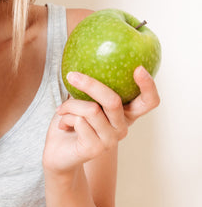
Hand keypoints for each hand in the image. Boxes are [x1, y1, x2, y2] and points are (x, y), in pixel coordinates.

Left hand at [43, 66, 159, 173]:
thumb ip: (89, 86)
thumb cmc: (71, 121)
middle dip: (91, 85)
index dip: (148, 86)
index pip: (149, 101)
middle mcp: (122, 127)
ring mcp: (111, 140)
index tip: (139, 68)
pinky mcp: (96, 149)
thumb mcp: (82, 99)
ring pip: (91, 109)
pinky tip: (62, 125)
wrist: (58, 151)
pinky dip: (65, 118)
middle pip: (113, 101)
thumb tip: (85, 55)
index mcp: (124, 113)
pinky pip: (79, 121)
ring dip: (70, 106)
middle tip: (72, 75)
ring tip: (62, 110)